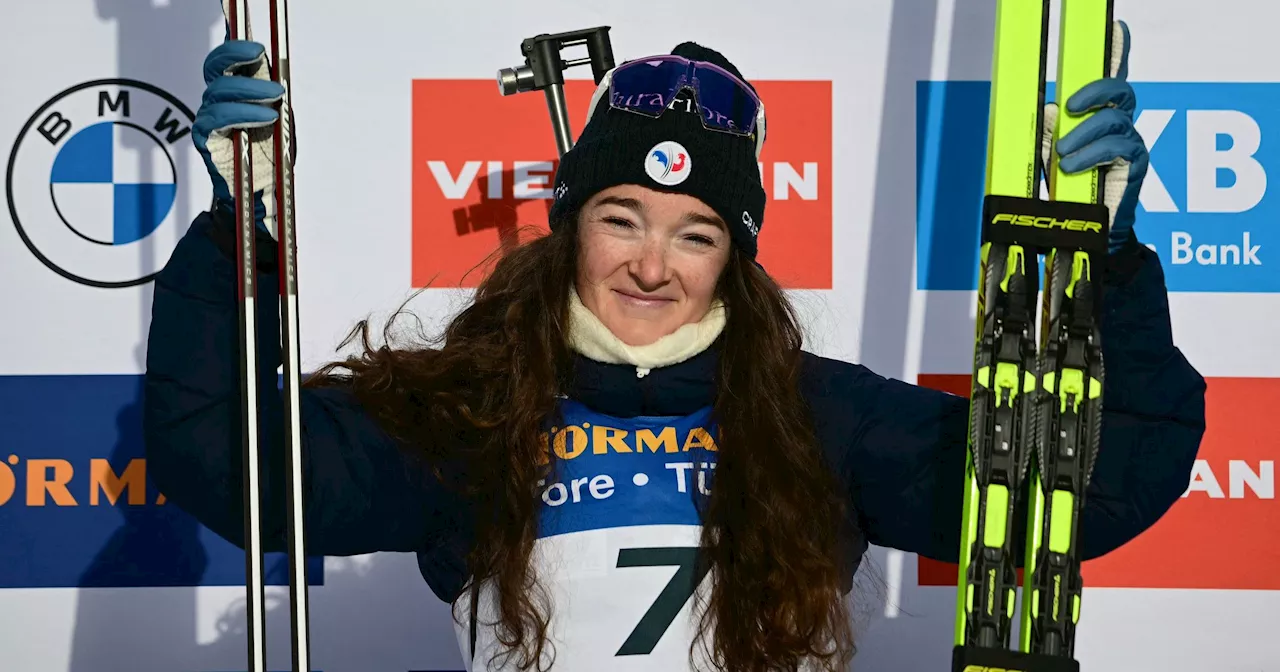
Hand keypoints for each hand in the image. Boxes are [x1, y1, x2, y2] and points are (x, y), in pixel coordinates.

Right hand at [192, 39, 286, 238]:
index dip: (234, 47)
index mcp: (234, 94)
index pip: (226, 62)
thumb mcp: (281, 122)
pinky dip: (243, 114)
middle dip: (235, 56)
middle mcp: (217, 102)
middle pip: (214, 69)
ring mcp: (209, 119)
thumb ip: (275, 100)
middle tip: (260, 56)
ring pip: (218, 92)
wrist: (262, 193)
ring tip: (276, 96)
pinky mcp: (205, 138)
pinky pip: (218, 118)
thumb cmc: (270, 156)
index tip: (256, 45)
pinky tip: (265, 116)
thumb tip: (278, 76)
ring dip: (249, 90)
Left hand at [1040, 20, 1146, 252]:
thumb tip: (1050, 110)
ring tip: (1062, 154)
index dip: (1117, 52)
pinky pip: (1119, 146)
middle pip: (1121, 90)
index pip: (1110, 80)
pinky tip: (1072, 167)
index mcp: (1099, 119)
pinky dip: (1092, 154)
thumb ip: (1047, 133)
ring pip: (1116, 119)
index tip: (1117, 26)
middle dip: (1097, 89)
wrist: (1090, 230)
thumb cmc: (1071, 192)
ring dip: (1083, 133)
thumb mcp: (1048, 158)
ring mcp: (1131, 143)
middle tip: (1070, 106)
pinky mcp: (1135, 164)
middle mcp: (1120, 126)